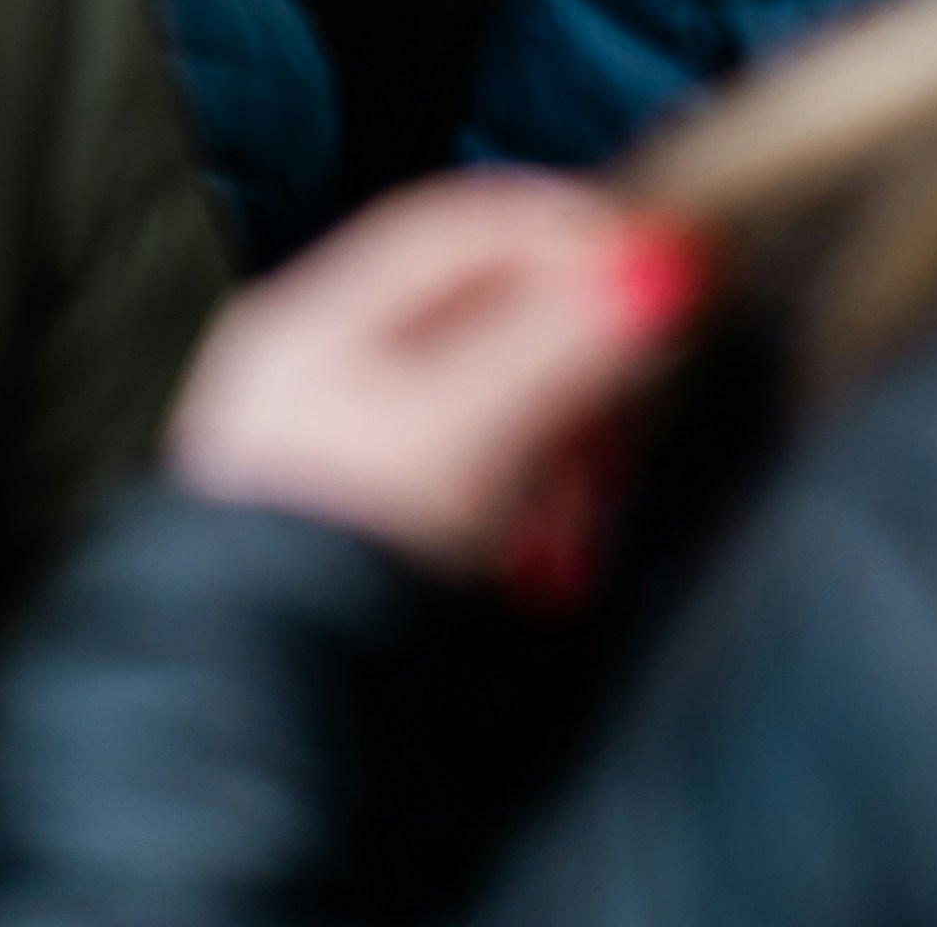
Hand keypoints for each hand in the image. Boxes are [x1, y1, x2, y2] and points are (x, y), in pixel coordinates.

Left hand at [165, 174, 709, 587]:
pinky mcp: (374, 518)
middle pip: (496, 310)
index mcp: (313, 324)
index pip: (476, 220)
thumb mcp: (468, 431)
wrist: (268, 717)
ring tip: (576, 527)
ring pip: (500, 396)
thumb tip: (666, 258)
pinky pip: (484, 472)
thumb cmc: (335, 568)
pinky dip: (531, 502)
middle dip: (584, 365)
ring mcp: (342, 447)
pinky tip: (544, 562)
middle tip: (629, 424)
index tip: (668, 274)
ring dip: (566, 448)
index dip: (582, 234)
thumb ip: (568, 336)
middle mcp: (318, 371)